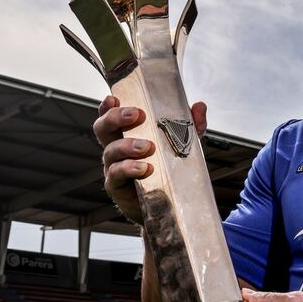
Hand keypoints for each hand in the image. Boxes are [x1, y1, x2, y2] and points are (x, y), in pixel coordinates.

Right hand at [93, 95, 207, 221]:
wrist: (166, 203)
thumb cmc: (168, 167)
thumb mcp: (181, 144)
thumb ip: (190, 125)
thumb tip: (199, 106)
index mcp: (126, 134)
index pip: (110, 116)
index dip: (107, 106)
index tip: (114, 98)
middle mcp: (115, 148)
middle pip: (102, 128)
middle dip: (115, 118)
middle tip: (136, 115)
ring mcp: (113, 167)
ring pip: (110, 151)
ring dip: (127, 146)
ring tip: (147, 147)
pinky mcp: (117, 186)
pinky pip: (117, 175)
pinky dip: (130, 169)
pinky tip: (145, 168)